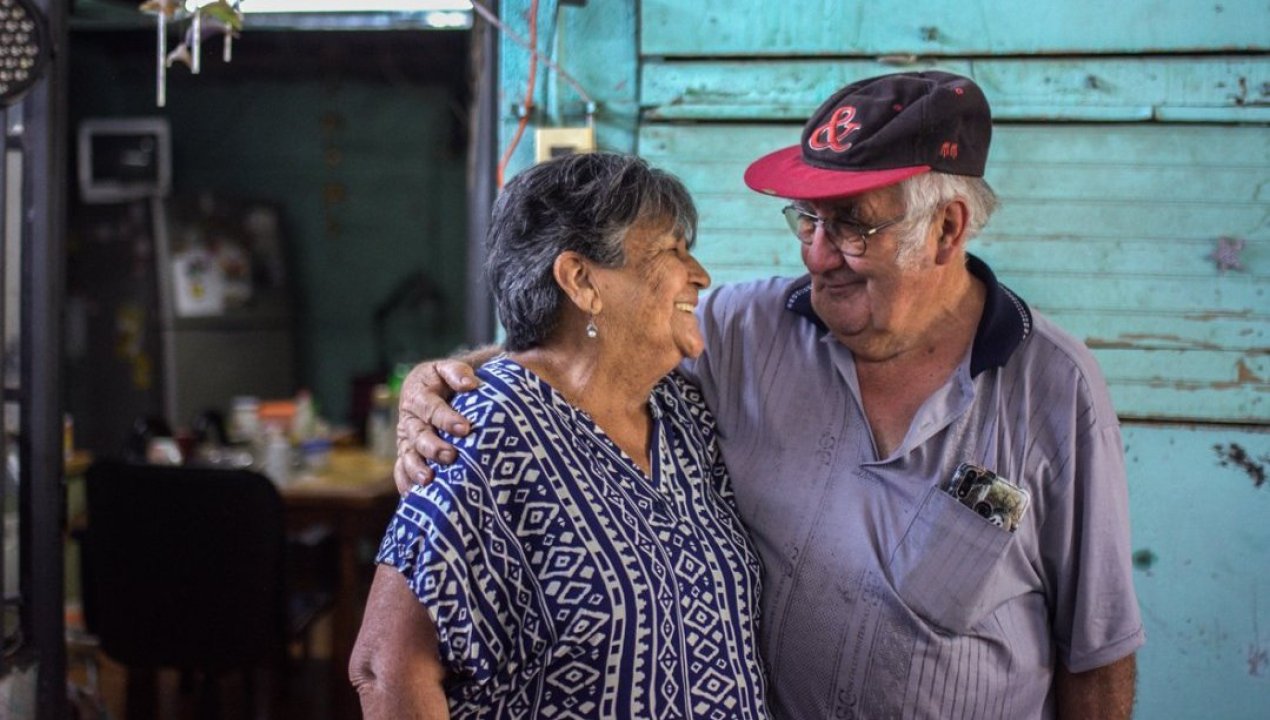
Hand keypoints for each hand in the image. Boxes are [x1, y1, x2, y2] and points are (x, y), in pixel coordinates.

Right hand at [393, 358, 479, 493]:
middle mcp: (410, 418)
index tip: (465, 428)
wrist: (430, 388)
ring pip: (408, 454)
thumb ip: (458, 372)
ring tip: (428, 479)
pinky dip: (405, 482)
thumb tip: (470, 384)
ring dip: (416, 467)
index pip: (431, 407)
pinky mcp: (406, 453)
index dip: (446, 418)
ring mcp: (406, 438)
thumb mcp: (448, 369)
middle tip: (450, 456)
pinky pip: (401, 469)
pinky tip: (412, 495)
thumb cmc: (445, 380)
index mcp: (418, 395)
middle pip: (418, 434)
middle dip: (433, 446)